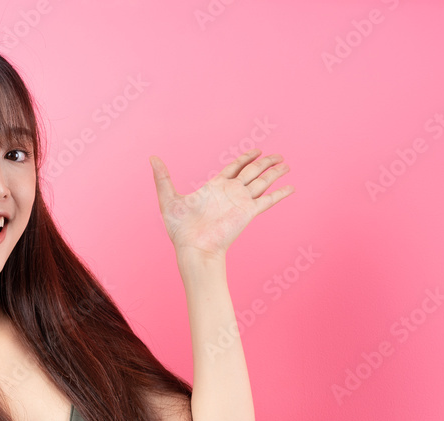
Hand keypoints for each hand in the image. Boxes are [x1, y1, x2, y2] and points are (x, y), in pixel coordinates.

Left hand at [149, 149, 294, 259]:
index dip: (246, 157)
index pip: (235, 167)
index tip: (257, 150)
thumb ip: (163, 178)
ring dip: (275, 173)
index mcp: (215, 187)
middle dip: (265, 162)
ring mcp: (241, 202)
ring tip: (287, 164)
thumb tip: (152, 158)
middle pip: (253, 172)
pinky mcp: (248, 212)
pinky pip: (268, 200)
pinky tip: (291, 187)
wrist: (193, 248)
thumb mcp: (168, 198)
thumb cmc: (180, 230)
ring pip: (262, 182)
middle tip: (279, 155)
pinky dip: (280, 193)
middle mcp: (231, 193)